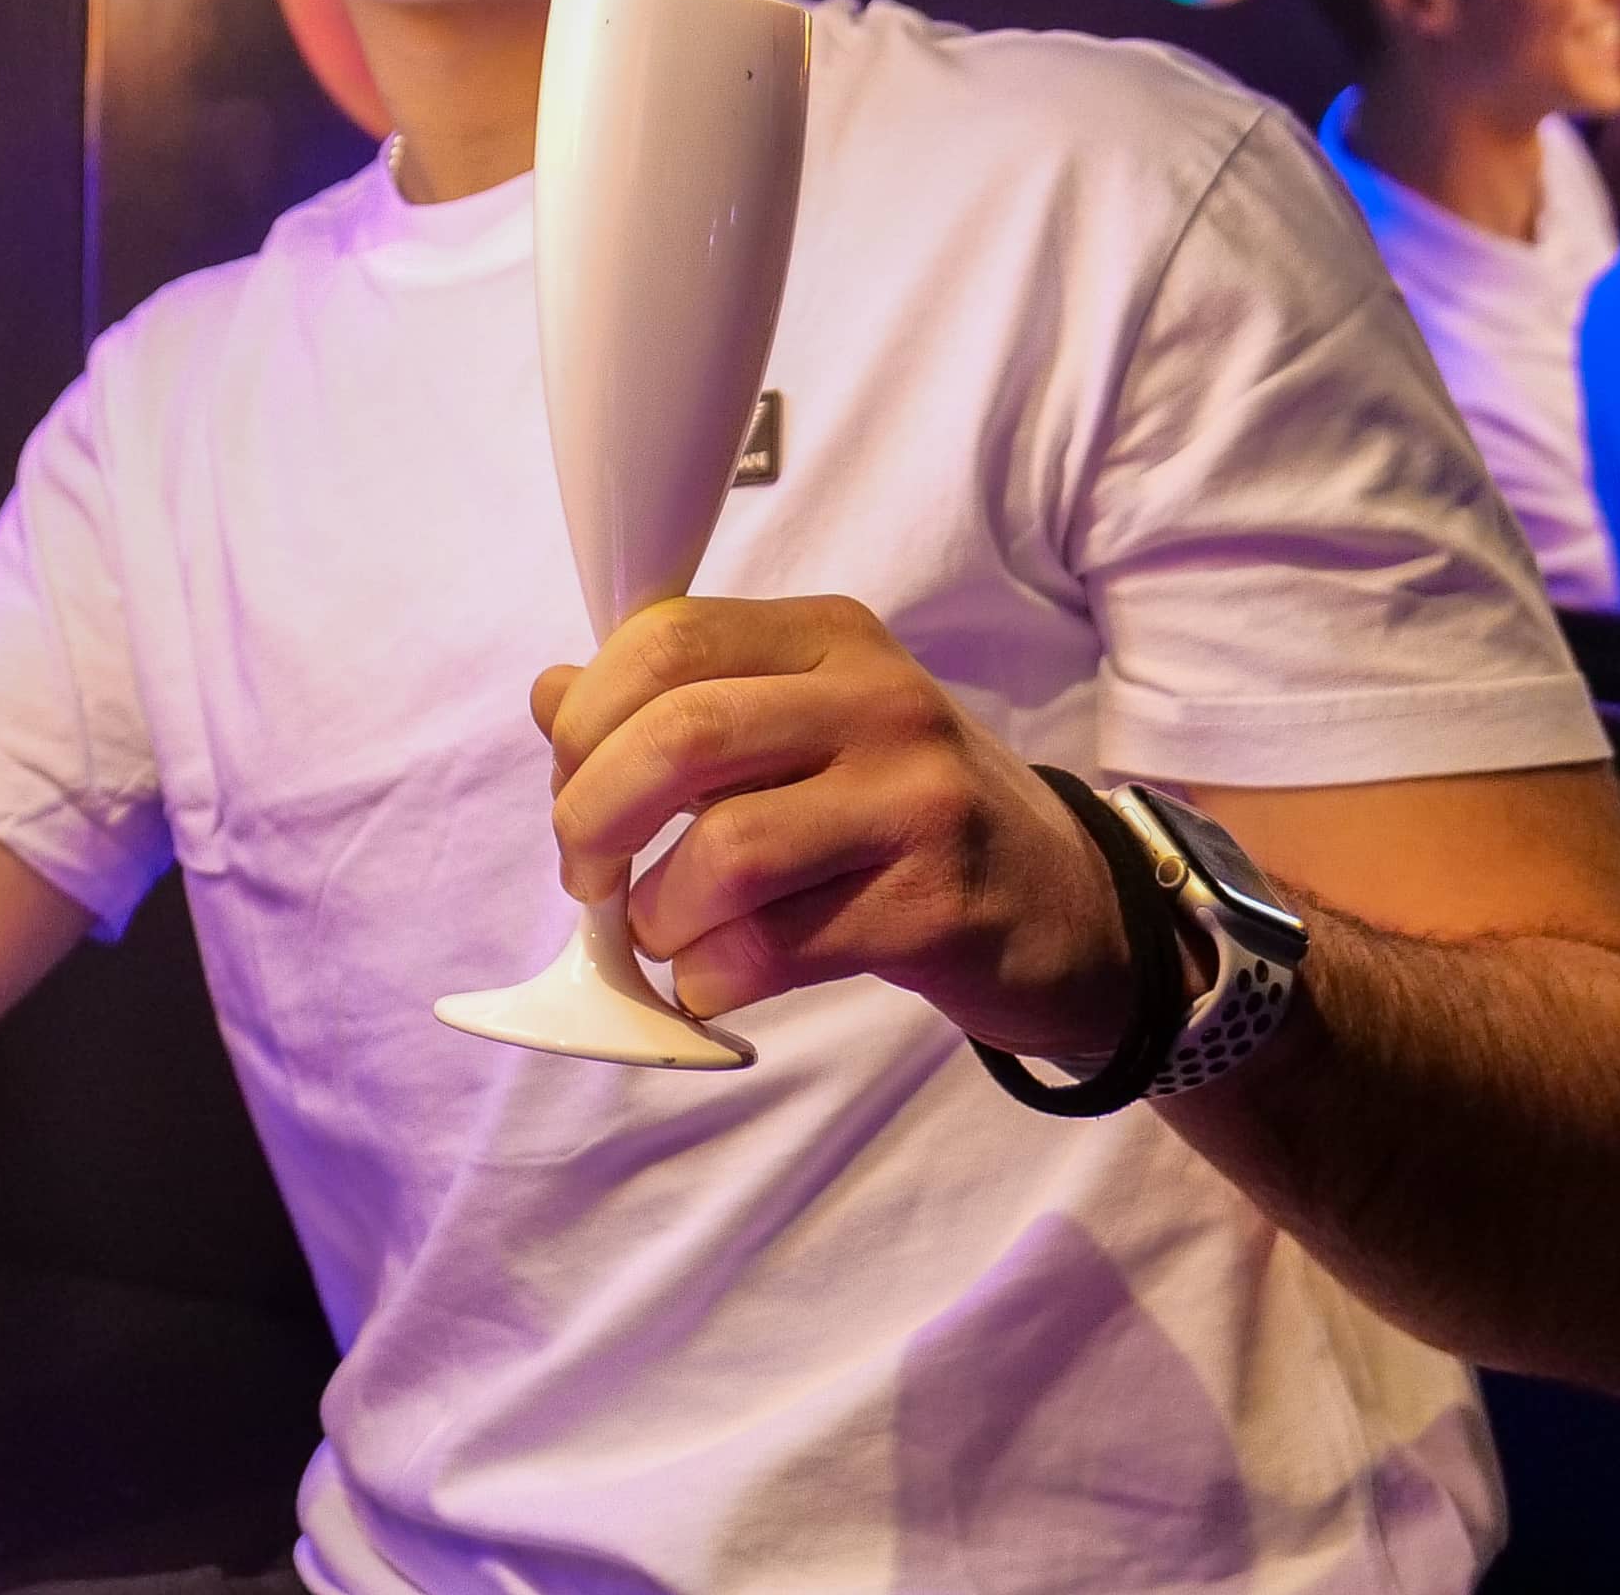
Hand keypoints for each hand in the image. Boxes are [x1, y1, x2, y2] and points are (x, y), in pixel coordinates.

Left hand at [531, 593, 1142, 1059]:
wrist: (1068, 905)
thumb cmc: (902, 814)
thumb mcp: (803, 732)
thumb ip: (680, 709)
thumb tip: (550, 698)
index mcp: (829, 637)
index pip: (665, 640)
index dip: (585, 722)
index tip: (569, 790)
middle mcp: (878, 700)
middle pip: (680, 737)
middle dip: (592, 818)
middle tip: (585, 876)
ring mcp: (916, 802)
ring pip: (725, 853)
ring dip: (656, 916)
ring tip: (664, 935)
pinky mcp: (933, 907)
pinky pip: (774, 948)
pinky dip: (710, 978)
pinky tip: (716, 981)